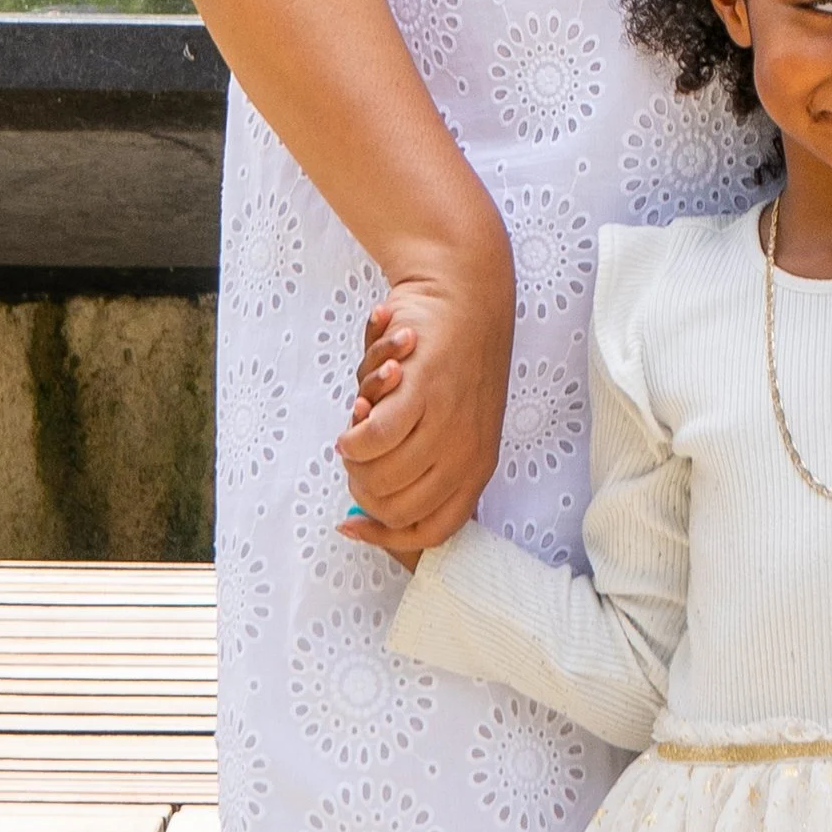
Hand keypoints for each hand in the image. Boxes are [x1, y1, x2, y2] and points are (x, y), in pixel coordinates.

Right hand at [336, 258, 515, 561]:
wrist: (464, 294)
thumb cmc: (453, 363)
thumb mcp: (459, 427)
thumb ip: (425, 465)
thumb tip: (368, 511)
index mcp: (478, 468)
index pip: (432, 531)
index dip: (387, 536)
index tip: (353, 524)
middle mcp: (467, 454)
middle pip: (395, 509)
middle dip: (362, 492)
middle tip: (352, 462)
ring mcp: (447, 426)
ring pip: (381, 477)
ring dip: (355, 459)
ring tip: (356, 429)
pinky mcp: (422, 393)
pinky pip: (372, 438)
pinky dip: (354, 434)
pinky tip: (355, 415)